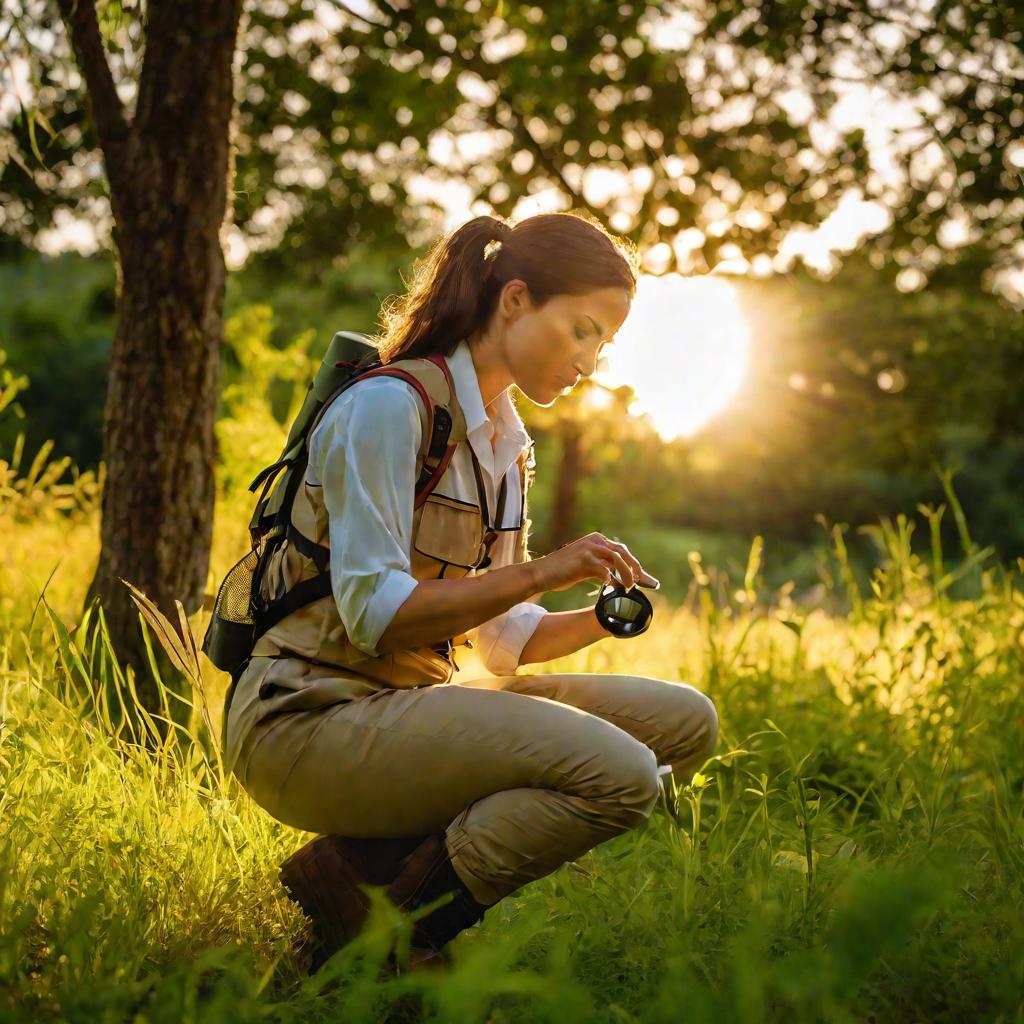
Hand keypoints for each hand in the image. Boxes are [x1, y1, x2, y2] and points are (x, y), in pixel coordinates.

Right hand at [533, 533, 659, 592]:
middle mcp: (594, 540)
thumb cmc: (562, 573)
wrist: (540, 573)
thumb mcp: (585, 566)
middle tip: (645, 584)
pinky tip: (614, 588)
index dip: (636, 566)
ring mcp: (589, 549)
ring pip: (617, 560)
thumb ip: (602, 567)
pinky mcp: (583, 560)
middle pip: (623, 553)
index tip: (649, 581)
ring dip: (627, 575)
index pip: (621, 551)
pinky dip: (612, 580)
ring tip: (630, 588)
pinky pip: (605, 570)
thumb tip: (620, 580)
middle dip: (637, 569)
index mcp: (596, 540)